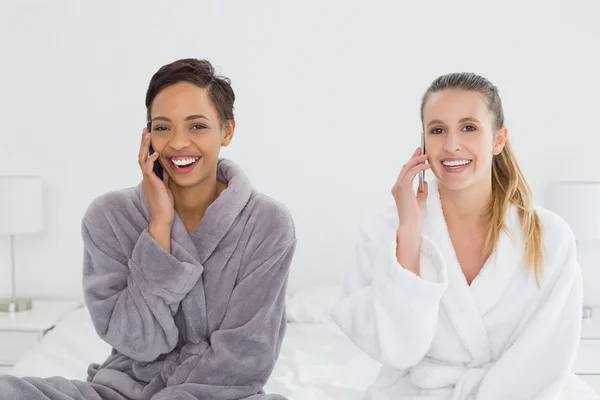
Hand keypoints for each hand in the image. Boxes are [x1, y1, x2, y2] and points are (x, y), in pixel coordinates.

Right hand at [138, 128, 173, 228]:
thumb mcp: (165, 186)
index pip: (146, 159)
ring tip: (147, 135)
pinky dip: (151, 160)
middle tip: (145, 130)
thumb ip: (164, 177)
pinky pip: (148, 169)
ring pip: (142, 160)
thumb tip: (166, 168)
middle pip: (141, 156)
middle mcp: (146, 177)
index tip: (148, 136)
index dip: (146, 147)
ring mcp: (147, 180)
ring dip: (145, 147)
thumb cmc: (165, 204)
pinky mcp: (151, 183)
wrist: (162, 217)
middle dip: (143, 142)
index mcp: (149, 177)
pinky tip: (156, 153)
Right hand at [391, 147, 430, 273]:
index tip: (418, 155)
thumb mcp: (421, 200)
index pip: (405, 172)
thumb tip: (424, 183)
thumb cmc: (415, 216)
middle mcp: (397, 186)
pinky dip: (419, 167)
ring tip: (426, 156)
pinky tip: (426, 166)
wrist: (411, 224)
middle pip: (405, 167)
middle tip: (421, 150)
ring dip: (417, 160)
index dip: (412, 162)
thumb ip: (421, 191)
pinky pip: (411, 173)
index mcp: (399, 189)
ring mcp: (398, 186)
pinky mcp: (403, 187)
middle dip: (413, 157)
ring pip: (407, 168)